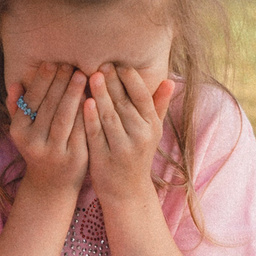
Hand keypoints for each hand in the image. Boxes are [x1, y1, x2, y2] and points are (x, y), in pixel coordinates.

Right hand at [6, 61, 89, 198]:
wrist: (51, 184)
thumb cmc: (39, 148)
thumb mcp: (24, 130)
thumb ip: (17, 107)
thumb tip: (16, 84)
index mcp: (19, 131)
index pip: (32, 100)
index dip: (43, 80)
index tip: (53, 63)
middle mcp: (33, 142)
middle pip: (49, 106)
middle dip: (61, 83)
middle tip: (71, 65)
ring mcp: (54, 151)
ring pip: (65, 117)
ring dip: (74, 94)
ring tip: (83, 75)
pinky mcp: (74, 158)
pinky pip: (81, 130)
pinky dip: (87, 112)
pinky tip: (94, 96)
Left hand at [84, 67, 173, 209]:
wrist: (127, 192)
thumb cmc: (137, 155)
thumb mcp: (152, 131)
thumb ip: (158, 105)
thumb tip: (170, 80)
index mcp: (152, 127)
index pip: (142, 97)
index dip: (130, 79)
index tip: (118, 63)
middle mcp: (140, 137)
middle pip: (124, 103)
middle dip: (112, 82)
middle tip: (100, 63)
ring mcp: (123, 149)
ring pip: (110, 116)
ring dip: (100, 94)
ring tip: (90, 75)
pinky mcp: (104, 159)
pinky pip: (96, 134)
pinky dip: (90, 117)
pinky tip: (84, 101)